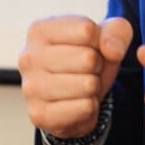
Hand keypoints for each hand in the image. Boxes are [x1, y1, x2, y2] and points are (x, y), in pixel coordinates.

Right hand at [18, 15, 132, 137]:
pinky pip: (85, 108)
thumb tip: (112, 50)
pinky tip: (76, 102)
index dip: (99, 42)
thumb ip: (117, 31)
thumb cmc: (84, 60)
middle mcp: (28, 57)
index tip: (88, 48)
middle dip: (97, 66)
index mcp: (39, 30)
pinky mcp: (39, 114)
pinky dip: (89, 107)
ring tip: (81, 85)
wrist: (73, 98)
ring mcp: (30, 87)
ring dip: (93, 87)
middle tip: (85, 70)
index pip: (87, 30)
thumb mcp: (105, 38)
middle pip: (88, 58)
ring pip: (88, 85)